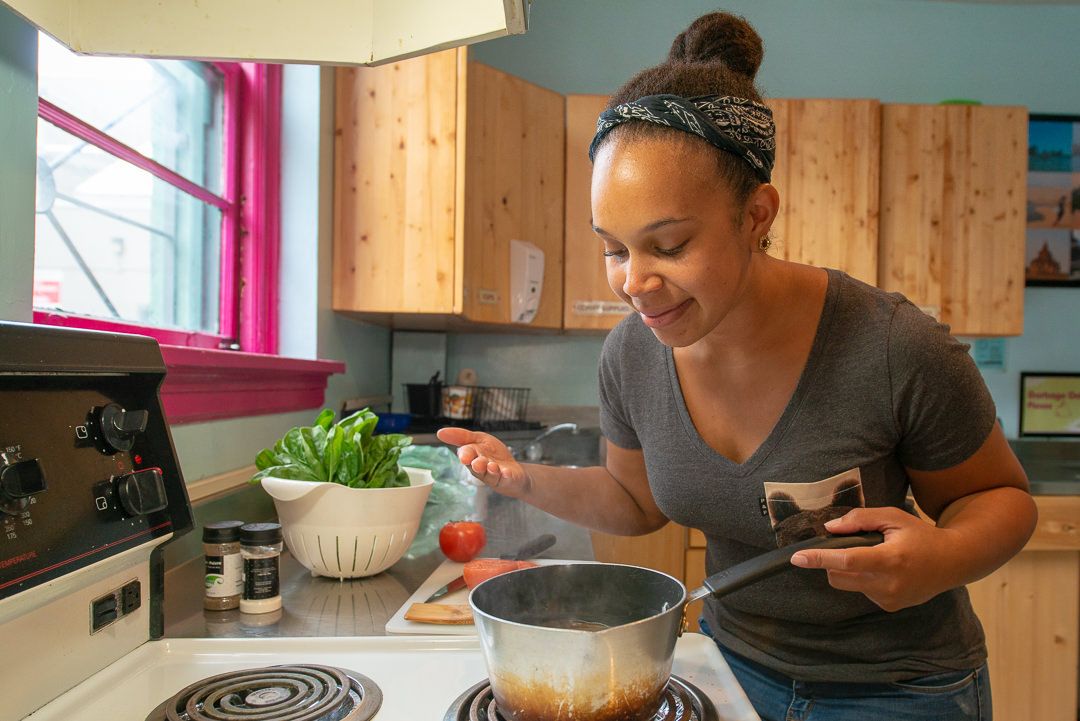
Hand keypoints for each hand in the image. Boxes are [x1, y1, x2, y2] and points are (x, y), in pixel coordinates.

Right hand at [435, 427, 530, 497]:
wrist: (513, 469)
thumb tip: (439, 432)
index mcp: (473, 456)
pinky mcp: (506, 479)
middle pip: (477, 466)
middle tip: (478, 463)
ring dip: (491, 470)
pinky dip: (506, 475)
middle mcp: (481, 468)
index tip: (465, 456)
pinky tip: (507, 472)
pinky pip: (505, 478)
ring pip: (490, 474)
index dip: (466, 454)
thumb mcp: (478, 439)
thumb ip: (460, 436)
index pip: (467, 454)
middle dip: (478, 464)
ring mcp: (494, 475)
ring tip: (492, 466)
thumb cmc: (493, 455)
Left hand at [788, 507, 959, 611]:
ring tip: (874, 557)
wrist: (953, 562)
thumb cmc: (920, 535)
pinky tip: (884, 571)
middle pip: (839, 576)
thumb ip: (859, 519)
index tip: (797, 558)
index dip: (819, 559)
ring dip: (848, 570)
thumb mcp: (892, 517)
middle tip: (847, 545)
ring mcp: (889, 599)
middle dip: (831, 562)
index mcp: (890, 558)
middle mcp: (889, 583)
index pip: (847, 560)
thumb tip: (829, 527)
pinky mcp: (889, 606)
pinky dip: (862, 579)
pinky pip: (861, 591)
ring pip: (847, 584)